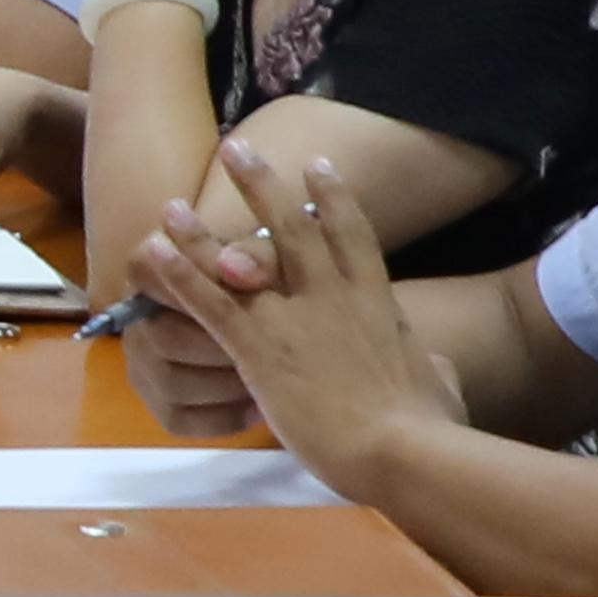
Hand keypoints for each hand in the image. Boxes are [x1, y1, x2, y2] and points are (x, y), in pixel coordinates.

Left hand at [129, 130, 446, 475]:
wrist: (401, 447)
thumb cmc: (429, 424)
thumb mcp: (441, 385)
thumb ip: (435, 369)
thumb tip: (441, 371)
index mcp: (376, 301)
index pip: (353, 235)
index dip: (334, 197)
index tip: (318, 164)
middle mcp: (332, 296)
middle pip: (293, 227)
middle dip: (262, 185)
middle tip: (237, 149)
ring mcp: (293, 319)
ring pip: (241, 258)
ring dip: (201, 230)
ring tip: (171, 202)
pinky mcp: (259, 350)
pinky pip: (210, 305)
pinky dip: (180, 276)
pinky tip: (155, 254)